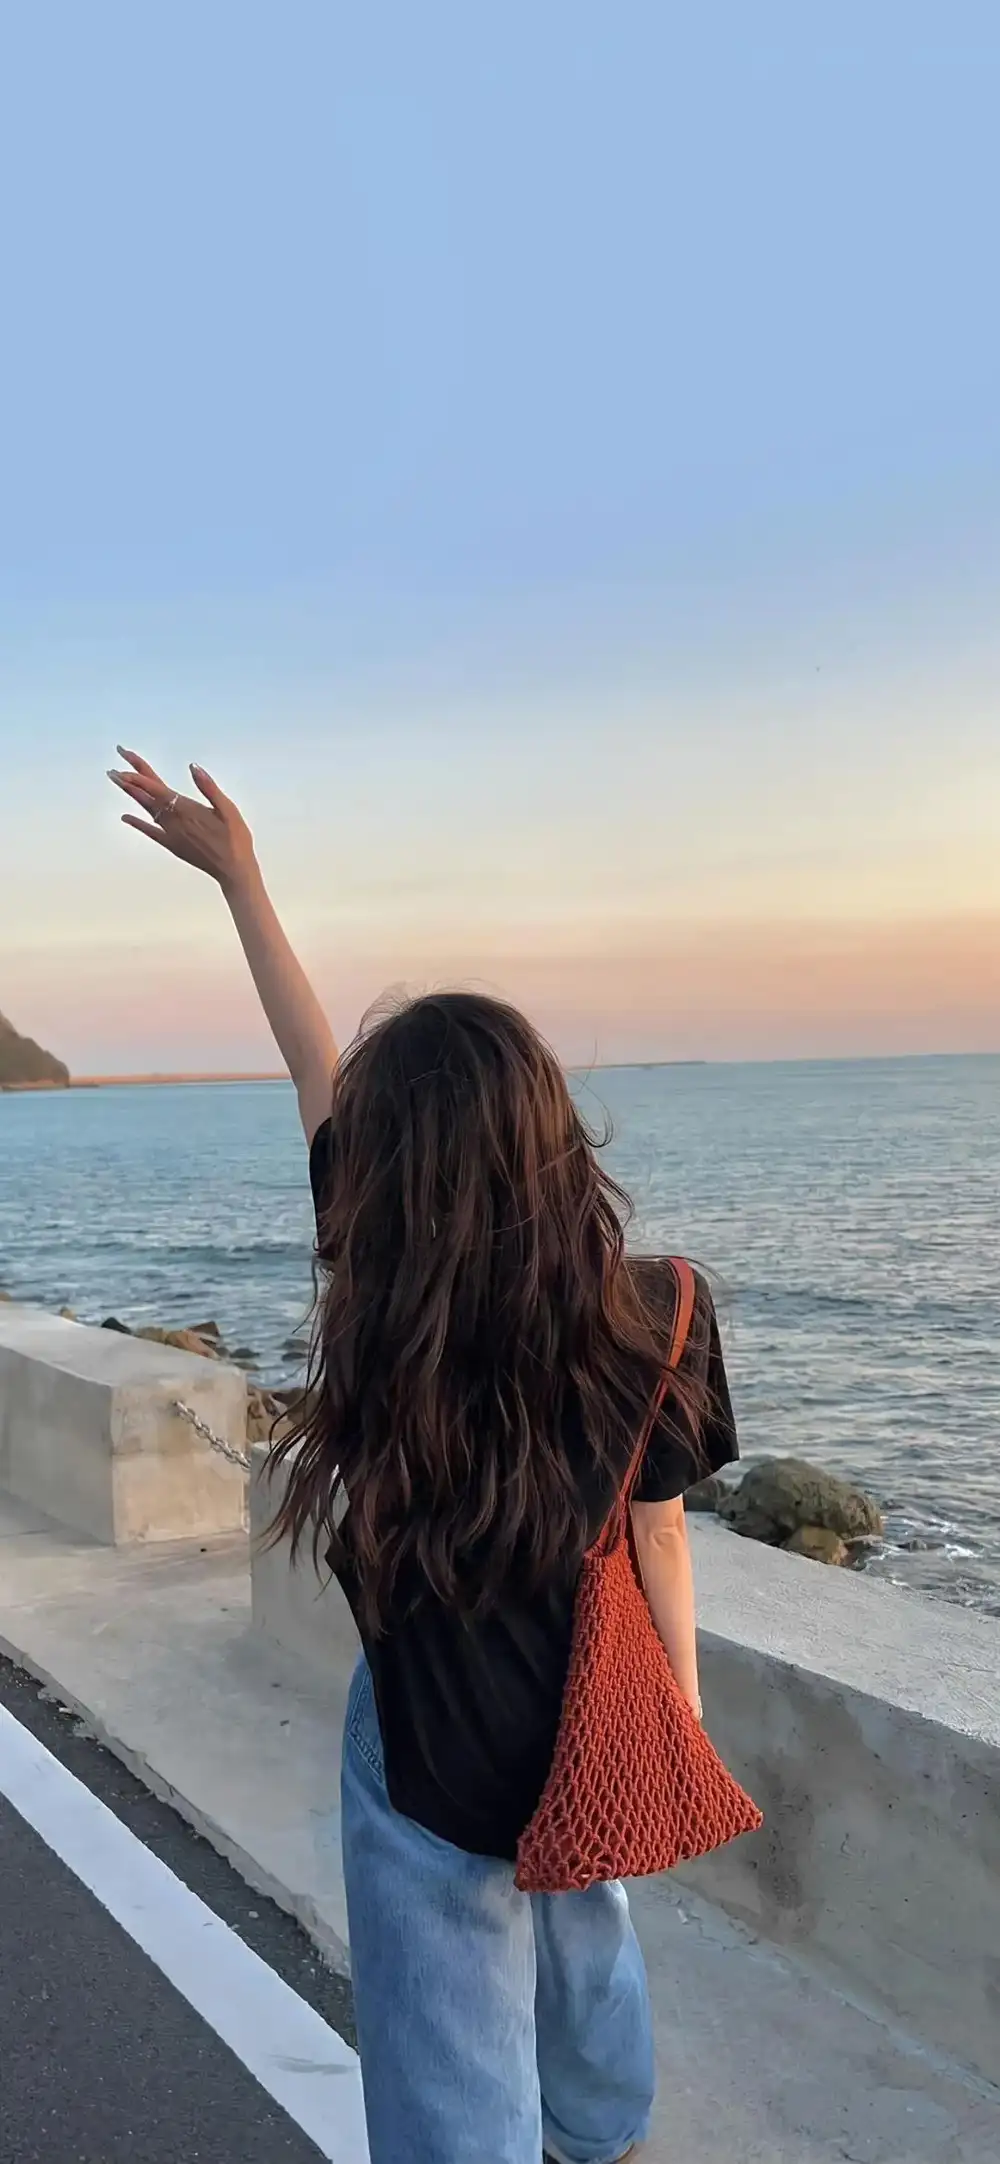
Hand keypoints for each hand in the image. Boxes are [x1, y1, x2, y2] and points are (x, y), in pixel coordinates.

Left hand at [108, 748, 256, 893]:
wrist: (233, 870)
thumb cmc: (235, 838)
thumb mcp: (228, 809)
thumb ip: (209, 787)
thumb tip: (193, 767)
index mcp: (185, 808)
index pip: (154, 786)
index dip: (137, 773)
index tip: (123, 760)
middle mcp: (173, 820)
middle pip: (146, 795)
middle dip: (129, 779)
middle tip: (113, 768)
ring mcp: (170, 833)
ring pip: (146, 809)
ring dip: (131, 795)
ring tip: (117, 782)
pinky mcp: (172, 845)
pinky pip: (150, 832)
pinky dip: (137, 823)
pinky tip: (125, 817)